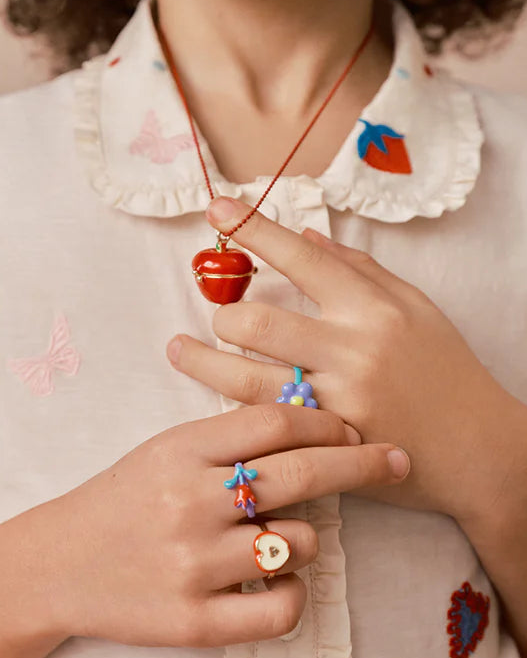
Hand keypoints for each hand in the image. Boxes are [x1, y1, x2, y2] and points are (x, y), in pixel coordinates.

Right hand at [49, 405, 406, 648]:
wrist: (55, 567)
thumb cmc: (120, 501)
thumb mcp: (163, 451)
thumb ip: (226, 438)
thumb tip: (310, 422)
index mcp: (180, 451)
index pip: (275, 422)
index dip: (326, 422)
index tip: (353, 428)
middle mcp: (189, 503)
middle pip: (303, 473)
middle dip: (363, 462)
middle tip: (396, 460)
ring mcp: (192, 565)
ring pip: (299, 544)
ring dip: (306, 539)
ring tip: (277, 540)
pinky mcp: (193, 622)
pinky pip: (281, 608)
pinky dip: (293, 595)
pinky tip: (274, 584)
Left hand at [166, 196, 522, 525]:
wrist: (479, 449)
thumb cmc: (445, 369)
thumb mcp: (415, 307)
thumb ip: (358, 269)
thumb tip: (306, 233)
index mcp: (372, 307)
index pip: (302, 256)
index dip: (254, 229)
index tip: (217, 208)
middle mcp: (353, 349)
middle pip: (258, 321)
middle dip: (223, 314)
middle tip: (213, 315)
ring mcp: (338, 399)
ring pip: (247, 378)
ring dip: (203, 362)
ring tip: (180, 349)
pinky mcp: (328, 443)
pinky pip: (266, 420)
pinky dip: (236, 406)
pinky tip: (216, 396)